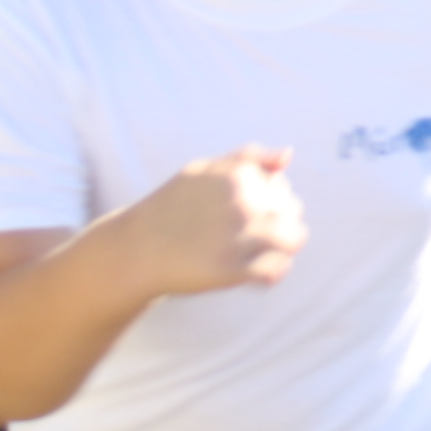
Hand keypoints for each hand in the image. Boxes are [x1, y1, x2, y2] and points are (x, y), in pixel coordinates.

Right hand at [128, 147, 308, 296]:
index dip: (269, 203)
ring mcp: (238, 237)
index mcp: (238, 175)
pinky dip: (271, 273)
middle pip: (293, 213)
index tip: (245, 214)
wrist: (136, 249)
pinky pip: (274, 272)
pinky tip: (254, 275)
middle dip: (278, 223)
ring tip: (255, 253)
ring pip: (293, 240)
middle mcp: (242, 203)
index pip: (283, 188)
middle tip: (246, 236)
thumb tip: (288, 155)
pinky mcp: (231, 271)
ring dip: (281, 248)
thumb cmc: (173, 207)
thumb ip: (248, 158)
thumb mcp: (204, 170)